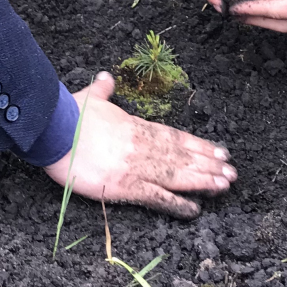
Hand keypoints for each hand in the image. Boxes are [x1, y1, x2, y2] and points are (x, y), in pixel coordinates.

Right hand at [43, 72, 235, 217]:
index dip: (198, 145)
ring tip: (225, 185)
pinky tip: (194, 209)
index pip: (174, 137)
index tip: (218, 150)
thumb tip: (106, 76)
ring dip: (203, 181)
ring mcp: (136, 167)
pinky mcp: (125, 186)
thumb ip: (103, 90)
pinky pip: (157, 197)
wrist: (54, 131)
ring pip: (177, 175)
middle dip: (208, 164)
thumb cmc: (69, 114)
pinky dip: (177, 204)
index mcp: (135, 127)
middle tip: (232, 172)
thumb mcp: (89, 98)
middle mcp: (142, 146)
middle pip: (182, 156)